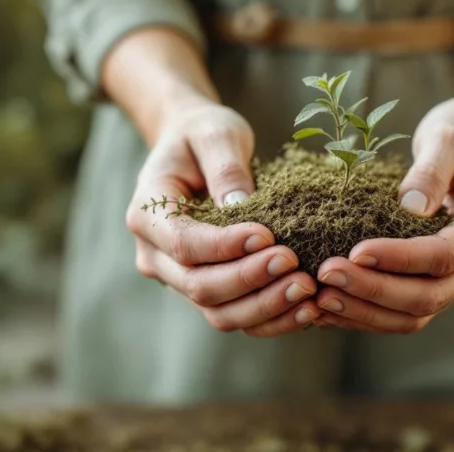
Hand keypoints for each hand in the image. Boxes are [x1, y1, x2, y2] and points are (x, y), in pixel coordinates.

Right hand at [125, 99, 319, 336]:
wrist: (193, 147)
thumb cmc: (202, 134)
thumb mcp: (215, 134)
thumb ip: (225, 167)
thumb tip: (242, 207)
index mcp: (147, 214)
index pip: (183, 244)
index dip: (225, 247)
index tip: (268, 235)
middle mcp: (155, 255)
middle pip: (199, 287)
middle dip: (250, 280)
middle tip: (294, 264)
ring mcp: (177, 278)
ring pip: (218, 312)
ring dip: (264, 307)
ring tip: (307, 289)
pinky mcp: (205, 289)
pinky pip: (236, 315)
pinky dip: (271, 318)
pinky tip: (306, 307)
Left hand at [314, 87, 453, 332]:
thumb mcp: (449, 134)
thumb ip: (432, 168)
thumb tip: (410, 206)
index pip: (445, 255)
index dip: (399, 259)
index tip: (354, 251)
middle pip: (430, 295)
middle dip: (374, 291)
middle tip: (325, 274)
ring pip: (418, 313)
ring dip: (367, 311)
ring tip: (320, 297)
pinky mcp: (445, 278)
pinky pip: (408, 309)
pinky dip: (370, 312)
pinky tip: (332, 302)